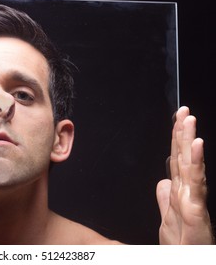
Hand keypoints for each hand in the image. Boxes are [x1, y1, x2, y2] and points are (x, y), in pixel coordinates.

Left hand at [156, 106, 213, 243]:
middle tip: (183, 110)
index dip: (175, 139)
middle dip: (182, 132)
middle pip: (182, 156)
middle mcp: (185, 191)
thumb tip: (163, 181)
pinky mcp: (195, 209)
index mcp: (178, 191)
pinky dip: (197, 162)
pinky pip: (195, 182)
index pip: (176, 159)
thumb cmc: (182, 245)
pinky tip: (197, 145)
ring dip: (189, 139)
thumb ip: (165, 198)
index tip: (176, 120)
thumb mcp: (168, 218)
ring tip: (189, 119)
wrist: (188, 260)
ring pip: (189, 163)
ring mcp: (191, 198)